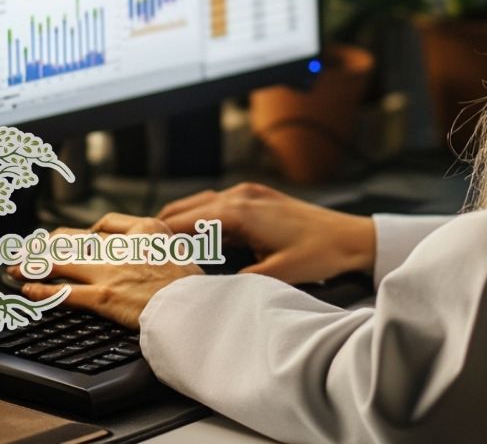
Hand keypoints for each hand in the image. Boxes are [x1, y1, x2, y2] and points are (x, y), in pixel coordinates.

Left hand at [16, 216, 201, 329]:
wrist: (195, 306)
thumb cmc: (189, 281)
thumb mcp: (174, 244)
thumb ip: (149, 236)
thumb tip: (124, 239)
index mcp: (144, 228)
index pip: (101, 226)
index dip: (76, 233)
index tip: (62, 239)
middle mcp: (123, 245)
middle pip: (73, 240)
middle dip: (45, 246)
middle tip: (25, 250)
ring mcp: (112, 270)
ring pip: (63, 262)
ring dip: (34, 265)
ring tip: (15, 268)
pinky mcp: (104, 296)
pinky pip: (66, 291)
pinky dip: (43, 289)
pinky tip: (28, 290)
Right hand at [154, 181, 374, 284]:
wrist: (349, 236)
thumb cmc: (319, 252)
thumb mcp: (278, 274)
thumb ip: (240, 281)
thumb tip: (209, 293)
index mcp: (241, 211)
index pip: (187, 220)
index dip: (161, 235)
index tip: (137, 249)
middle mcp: (240, 195)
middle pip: (187, 207)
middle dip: (161, 227)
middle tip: (137, 248)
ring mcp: (248, 193)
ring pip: (199, 203)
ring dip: (179, 220)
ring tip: (157, 243)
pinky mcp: (256, 198)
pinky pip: (216, 203)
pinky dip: (198, 216)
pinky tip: (192, 234)